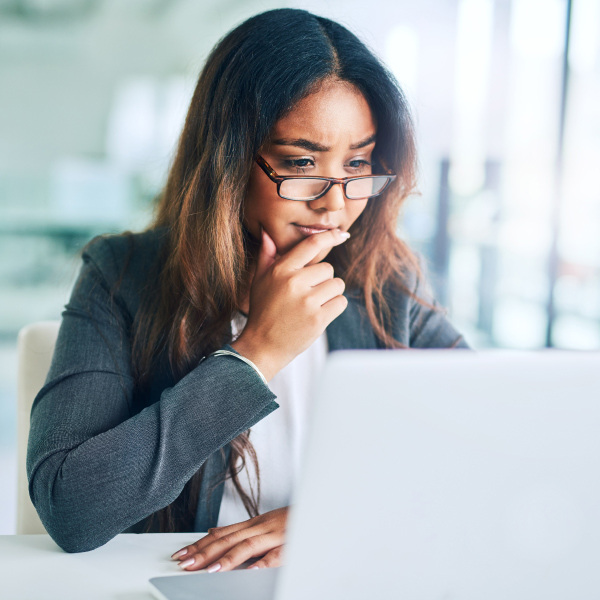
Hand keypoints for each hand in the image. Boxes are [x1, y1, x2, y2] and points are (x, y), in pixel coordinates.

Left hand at [171, 507, 287, 570]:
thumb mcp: (265, 521)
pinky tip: (248, 573)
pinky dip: (261, 564)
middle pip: (229, 540)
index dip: (200, 544)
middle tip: (184, 562)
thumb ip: (240, 529)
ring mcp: (276, 535)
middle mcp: (262, 526)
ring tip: (208, 569)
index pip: (223, 533)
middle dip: (205, 552)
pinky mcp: (292, 544)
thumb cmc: (295, 518)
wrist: (322, 507)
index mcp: (256, 523)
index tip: (182, 554)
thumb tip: (213, 531)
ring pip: (247, 546)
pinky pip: (275, 556)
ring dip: (227, 558)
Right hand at [231, 228, 348, 379]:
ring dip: (330, 294)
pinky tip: (320, 313)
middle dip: (323, 280)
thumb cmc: (263, 311)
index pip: (311, 245)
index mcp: (281, 270)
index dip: (330, 236)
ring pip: (337, 285)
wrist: (263, 346)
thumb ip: (266, 256)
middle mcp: (294, 283)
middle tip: (308, 294)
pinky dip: (335, 307)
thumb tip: (268, 234)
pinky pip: (341, 302)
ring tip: (313, 304)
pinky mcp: (318, 319)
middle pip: (328, 269)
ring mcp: (307, 302)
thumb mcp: (259, 281)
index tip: (342, 234)